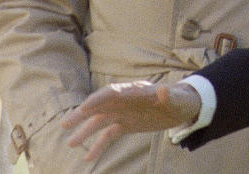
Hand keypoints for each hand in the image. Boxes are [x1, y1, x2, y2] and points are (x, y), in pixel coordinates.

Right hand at [61, 80, 201, 161]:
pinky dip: (98, 145)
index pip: (111, 92)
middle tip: (65, 124)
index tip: (84, 107)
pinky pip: (109, 135)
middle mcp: (125, 101)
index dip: (98, 99)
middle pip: (99, 106)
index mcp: (134, 91)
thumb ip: (168, 95)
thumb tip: (162, 90)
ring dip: (85, 131)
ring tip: (70, 143)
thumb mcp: (176, 98)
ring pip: (100, 121)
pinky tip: (88, 157)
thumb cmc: (180, 98)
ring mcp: (124, 113)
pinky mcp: (126, 125)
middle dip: (82, 114)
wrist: (183, 106)